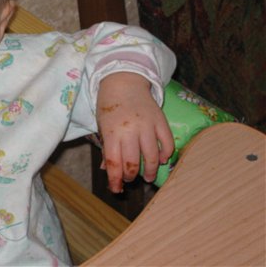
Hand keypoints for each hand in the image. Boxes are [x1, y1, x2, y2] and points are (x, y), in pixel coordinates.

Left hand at [96, 72, 173, 192]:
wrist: (124, 81)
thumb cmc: (109, 105)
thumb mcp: (102, 125)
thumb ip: (106, 147)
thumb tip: (108, 170)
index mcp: (112, 132)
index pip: (114, 162)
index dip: (115, 179)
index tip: (116, 189)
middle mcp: (130, 130)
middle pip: (133, 162)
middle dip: (131, 176)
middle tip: (130, 180)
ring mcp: (147, 126)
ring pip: (152, 157)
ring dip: (151, 171)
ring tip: (148, 177)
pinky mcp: (161, 121)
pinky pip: (167, 143)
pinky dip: (166, 155)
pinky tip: (161, 160)